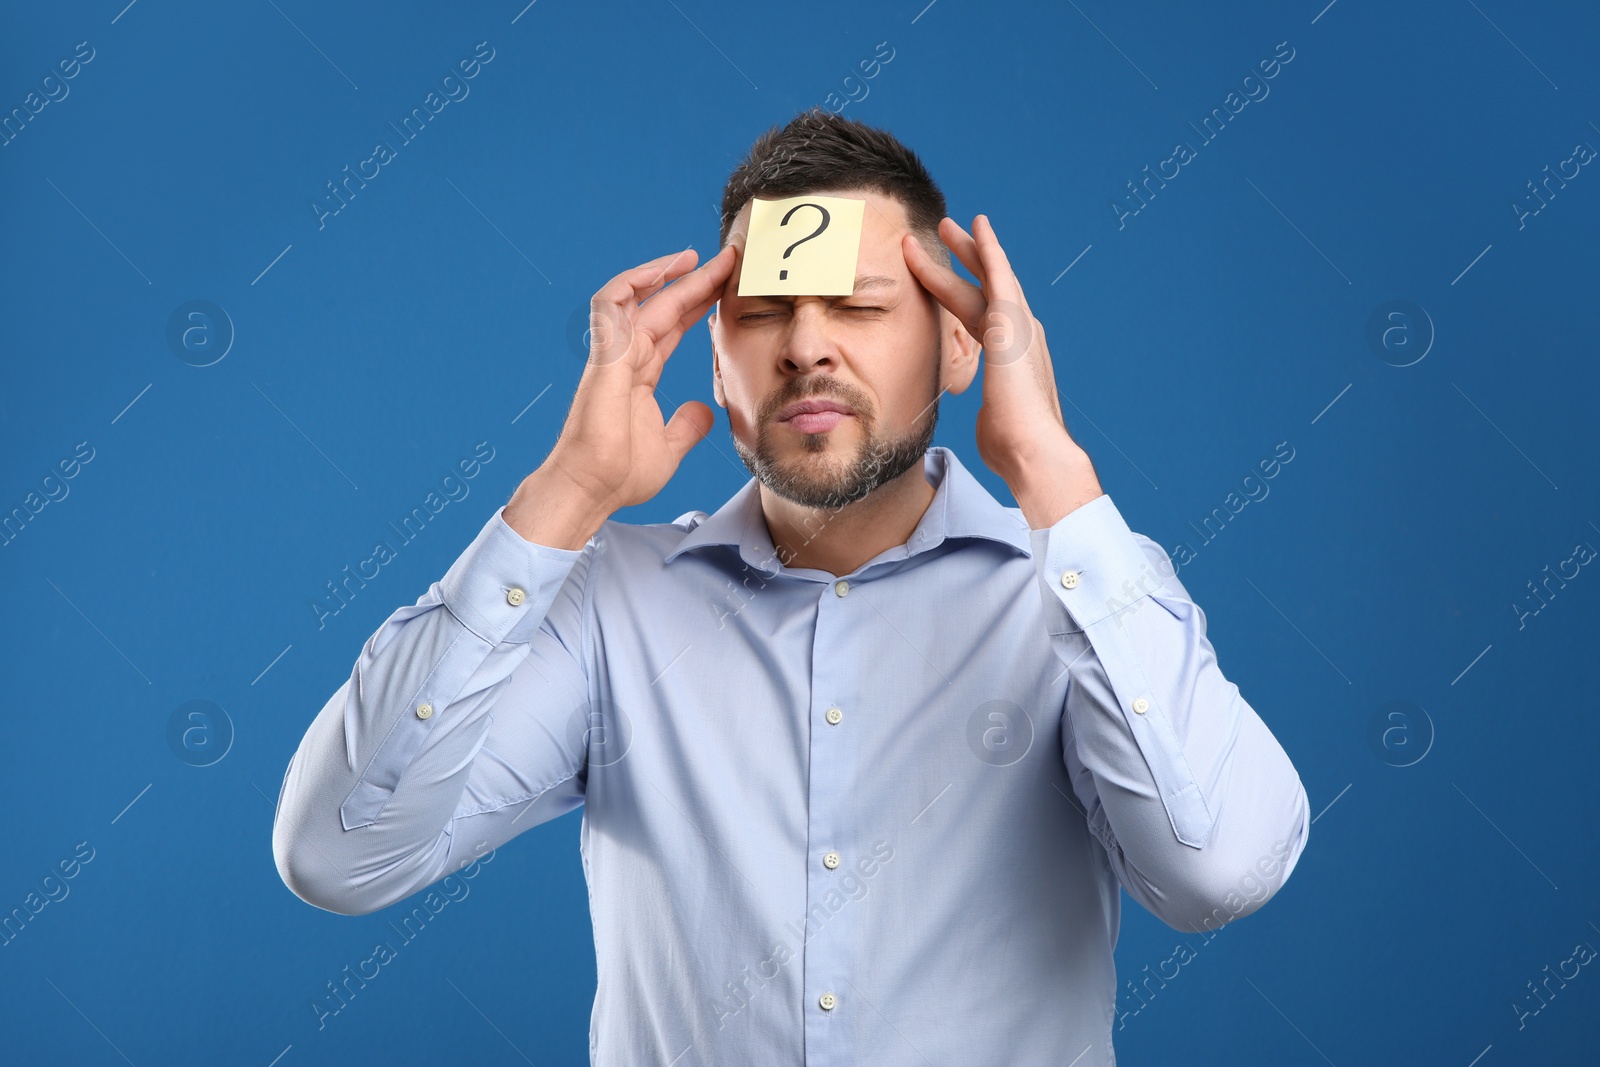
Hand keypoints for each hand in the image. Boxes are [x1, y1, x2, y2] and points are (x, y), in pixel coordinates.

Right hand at [542, 244, 734, 517]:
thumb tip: (704, 410)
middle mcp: (626, 357)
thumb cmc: (620, 475)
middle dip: (697, 280)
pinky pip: (610, 304)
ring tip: (698, 256)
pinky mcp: (603, 356)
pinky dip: (633, 282)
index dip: (700, 302)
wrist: (592, 490)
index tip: (729, 285)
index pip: (675, 326)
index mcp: (641, 373)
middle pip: (665, 305)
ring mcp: (612, 354)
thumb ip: (686, 426)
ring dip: (667, 273)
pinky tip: (662, 270)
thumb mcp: (669, 448)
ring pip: (639, 296)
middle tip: (729, 258)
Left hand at [903, 215, 1101, 524]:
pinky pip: (999, 274)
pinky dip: (989, 248)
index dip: (959, 297)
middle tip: (945, 236)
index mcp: (1011, 359)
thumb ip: (991, 409)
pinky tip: (977, 225)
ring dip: (968, 249)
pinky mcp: (1013, 323)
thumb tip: (989, 420)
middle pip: (986, 289)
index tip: (945, 283)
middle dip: (965, 262)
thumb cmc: (1013, 448)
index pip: (980, 318)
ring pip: (988, 276)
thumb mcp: (993, 422)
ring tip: (947, 225)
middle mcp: (1021, 336)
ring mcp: (1020, 327)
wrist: (1032, 451)